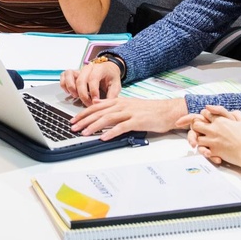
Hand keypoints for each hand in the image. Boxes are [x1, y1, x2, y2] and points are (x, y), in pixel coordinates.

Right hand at [60, 61, 121, 104]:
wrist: (108, 69)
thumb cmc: (111, 78)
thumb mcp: (116, 86)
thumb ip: (112, 95)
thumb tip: (103, 105)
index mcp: (99, 68)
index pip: (93, 78)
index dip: (93, 91)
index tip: (95, 101)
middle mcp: (88, 68)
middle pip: (80, 79)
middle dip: (83, 94)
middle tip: (87, 104)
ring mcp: (79, 69)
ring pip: (69, 75)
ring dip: (71, 87)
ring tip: (75, 96)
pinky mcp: (73, 73)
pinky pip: (64, 76)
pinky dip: (64, 84)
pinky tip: (70, 93)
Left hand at [69, 96, 187, 140]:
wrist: (167, 111)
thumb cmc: (149, 111)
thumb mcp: (129, 106)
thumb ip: (115, 107)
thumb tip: (100, 109)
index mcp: (119, 101)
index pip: (96, 106)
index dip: (83, 113)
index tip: (74, 120)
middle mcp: (122, 105)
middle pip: (99, 112)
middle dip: (84, 120)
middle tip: (73, 127)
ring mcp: (130, 113)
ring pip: (107, 118)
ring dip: (94, 126)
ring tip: (84, 133)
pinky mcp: (137, 121)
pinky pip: (122, 127)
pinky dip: (111, 132)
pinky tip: (103, 138)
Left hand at [184, 105, 240, 167]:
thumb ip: (236, 113)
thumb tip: (231, 111)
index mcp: (220, 120)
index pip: (204, 113)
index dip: (204, 115)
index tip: (207, 118)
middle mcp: (213, 129)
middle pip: (196, 124)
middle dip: (197, 126)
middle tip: (201, 129)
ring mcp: (212, 141)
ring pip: (197, 138)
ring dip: (199, 139)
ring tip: (205, 140)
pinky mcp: (213, 151)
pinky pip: (202, 150)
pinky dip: (204, 150)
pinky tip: (208, 150)